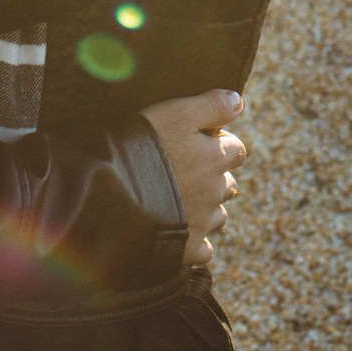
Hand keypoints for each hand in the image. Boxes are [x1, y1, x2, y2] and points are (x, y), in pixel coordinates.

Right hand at [139, 90, 246, 266]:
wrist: (114, 196)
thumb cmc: (142, 148)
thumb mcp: (175, 113)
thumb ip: (211, 105)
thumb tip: (238, 101)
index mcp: (216, 158)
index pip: (236, 149)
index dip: (218, 144)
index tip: (196, 143)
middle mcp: (216, 191)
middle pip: (226, 182)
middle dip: (212, 176)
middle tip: (181, 171)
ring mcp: (203, 222)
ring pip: (217, 214)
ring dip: (204, 208)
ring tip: (176, 200)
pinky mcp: (188, 248)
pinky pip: (204, 249)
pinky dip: (195, 241)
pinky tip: (177, 233)